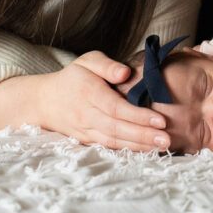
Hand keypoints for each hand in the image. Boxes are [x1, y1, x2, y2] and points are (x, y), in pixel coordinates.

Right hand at [38, 51, 170, 151]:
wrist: (45, 101)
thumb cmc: (73, 77)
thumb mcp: (87, 61)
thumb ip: (107, 65)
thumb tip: (125, 72)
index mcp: (89, 92)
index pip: (116, 108)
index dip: (138, 116)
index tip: (160, 120)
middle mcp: (87, 115)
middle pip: (118, 128)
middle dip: (144, 135)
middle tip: (167, 139)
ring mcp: (87, 130)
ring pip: (114, 141)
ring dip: (139, 146)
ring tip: (162, 147)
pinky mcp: (88, 141)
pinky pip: (109, 147)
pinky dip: (128, 151)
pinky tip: (146, 150)